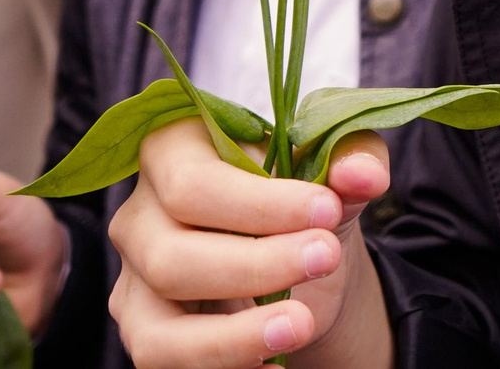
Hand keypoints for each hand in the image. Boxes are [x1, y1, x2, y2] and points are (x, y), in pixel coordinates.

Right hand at [107, 119, 393, 368]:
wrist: (302, 254)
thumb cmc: (304, 197)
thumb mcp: (335, 171)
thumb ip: (353, 160)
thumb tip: (364, 174)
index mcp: (173, 152)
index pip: (194, 183)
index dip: (260, 204)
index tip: (328, 211)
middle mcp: (139, 215)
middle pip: (170, 255)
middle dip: (254, 265)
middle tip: (325, 259)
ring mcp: (135, 278)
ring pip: (156, 327)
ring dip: (230, 337)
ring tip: (300, 325)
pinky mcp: (144, 328)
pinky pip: (164, 363)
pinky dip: (222, 367)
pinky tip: (273, 364)